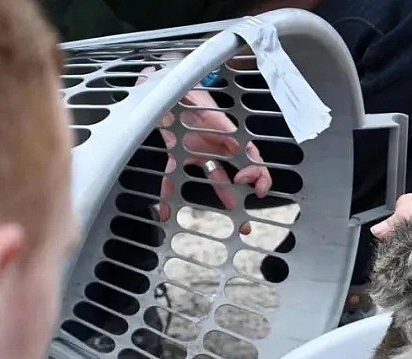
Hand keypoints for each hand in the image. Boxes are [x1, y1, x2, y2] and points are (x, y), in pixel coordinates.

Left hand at [139, 68, 271, 233]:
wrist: (156, 84)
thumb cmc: (179, 86)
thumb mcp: (195, 96)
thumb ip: (211, 115)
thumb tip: (233, 138)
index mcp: (224, 129)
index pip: (250, 152)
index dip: (255, 170)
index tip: (245, 181)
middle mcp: (214, 142)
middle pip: (239, 168)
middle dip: (250, 191)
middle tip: (250, 218)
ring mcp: (196, 150)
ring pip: (215, 177)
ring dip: (223, 197)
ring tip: (231, 220)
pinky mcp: (176, 154)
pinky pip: (174, 177)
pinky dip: (169, 194)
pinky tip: (165, 211)